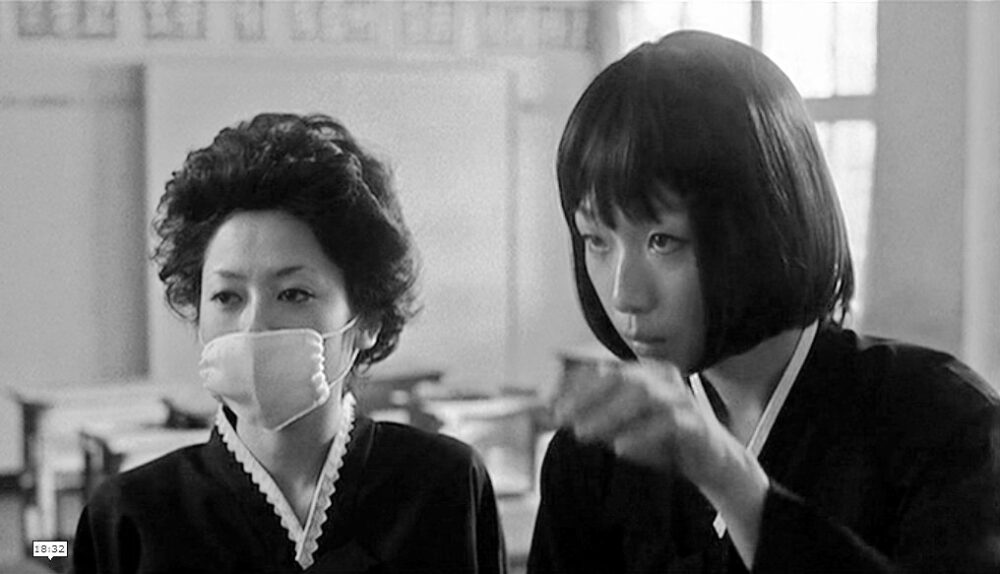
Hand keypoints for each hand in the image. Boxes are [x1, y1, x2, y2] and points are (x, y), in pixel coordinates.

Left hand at [553, 361, 768, 567]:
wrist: (712, 462)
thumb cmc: (664, 439)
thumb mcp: (624, 425)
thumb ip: (595, 416)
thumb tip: (556, 412)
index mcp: (645, 372)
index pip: (605, 371)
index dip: (575, 387)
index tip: (552, 407)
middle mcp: (663, 378)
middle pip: (621, 378)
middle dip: (587, 398)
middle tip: (564, 420)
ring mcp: (682, 398)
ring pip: (642, 396)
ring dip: (608, 415)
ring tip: (584, 433)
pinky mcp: (697, 424)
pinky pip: (668, 424)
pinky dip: (641, 435)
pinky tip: (620, 448)